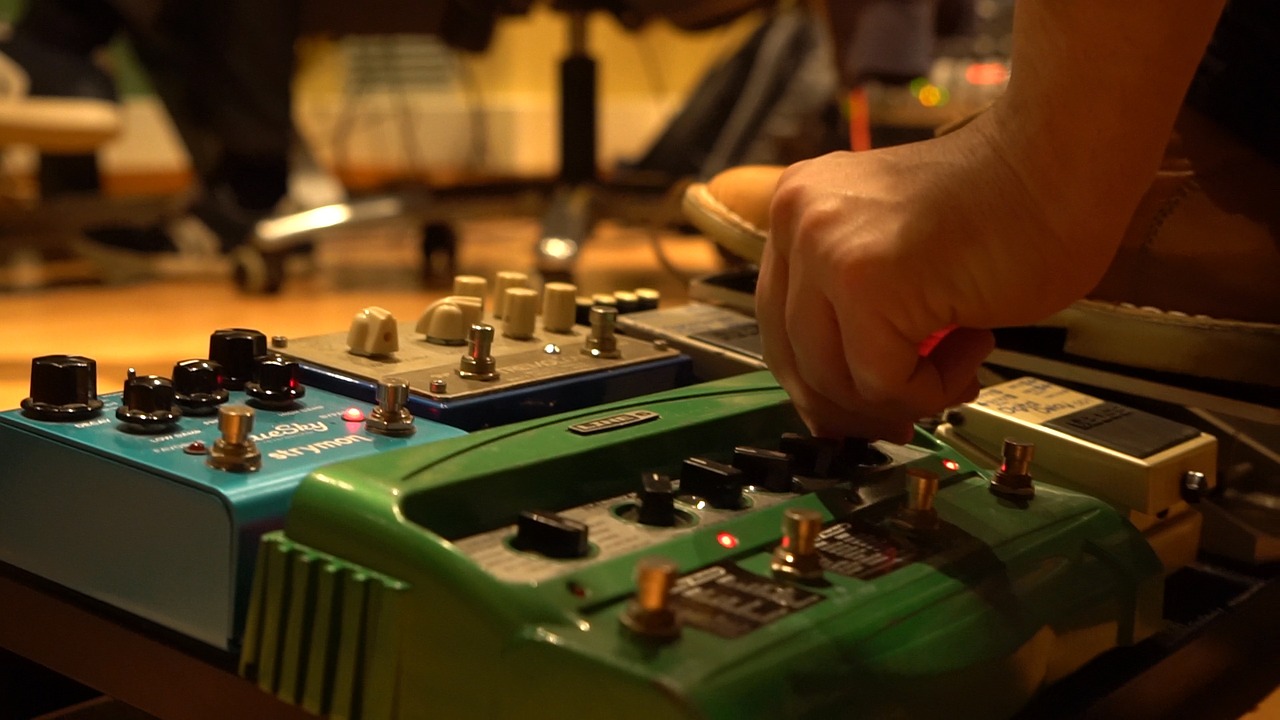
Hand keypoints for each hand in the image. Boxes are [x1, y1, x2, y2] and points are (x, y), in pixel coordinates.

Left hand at [757, 113, 1123, 441]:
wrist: (1062, 162)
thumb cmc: (1004, 207)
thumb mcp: (894, 252)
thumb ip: (853, 309)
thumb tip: (835, 405)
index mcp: (798, 207)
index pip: (780, 324)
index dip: (822, 383)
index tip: (862, 410)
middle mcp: (797, 220)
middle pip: (796, 359)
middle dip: (854, 406)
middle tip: (907, 415)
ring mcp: (825, 249)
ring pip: (835, 379)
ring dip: (904, 392)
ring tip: (961, 356)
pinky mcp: (865, 284)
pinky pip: (881, 381)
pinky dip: (932, 387)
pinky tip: (974, 343)